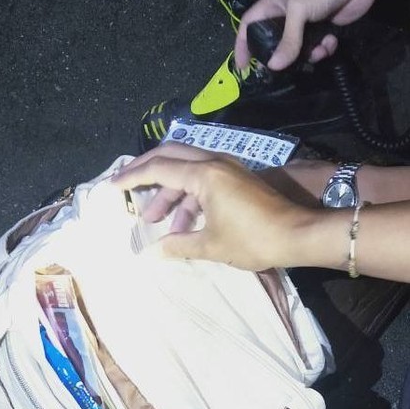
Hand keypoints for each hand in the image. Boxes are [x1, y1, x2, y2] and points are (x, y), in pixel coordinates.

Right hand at [115, 144, 310, 269]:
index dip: (131, 177)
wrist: (297, 235)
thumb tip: (151, 252)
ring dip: (169, 193)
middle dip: (145, 171)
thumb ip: (177, 244)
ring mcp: (228, 169)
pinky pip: (203, 180)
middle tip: (125, 185)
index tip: (112, 186)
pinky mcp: (237, 180)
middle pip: (170, 156)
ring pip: (187, 171)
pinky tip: (182, 225)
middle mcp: (214, 162)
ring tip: (154, 221)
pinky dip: (188, 197)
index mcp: (205, 174)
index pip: (158, 168)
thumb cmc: (254, 239)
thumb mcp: (211, 245)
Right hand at [234, 0, 378, 71]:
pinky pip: (318, 46)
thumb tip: (274, 66)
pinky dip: (324, 48)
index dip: (243, 44)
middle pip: (275, 42)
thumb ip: (287, 39)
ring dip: (308, 55)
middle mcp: (287, 14)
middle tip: (284, 71)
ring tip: (318, 52)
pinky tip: (331, 41)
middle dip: (281, 57)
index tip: (243, 65)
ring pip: (298, 49)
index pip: (249, 24)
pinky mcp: (324, 27)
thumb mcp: (298, 10)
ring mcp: (306, 22)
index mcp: (273, 3)